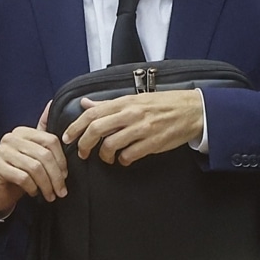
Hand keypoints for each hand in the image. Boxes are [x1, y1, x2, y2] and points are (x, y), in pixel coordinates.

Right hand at [0, 102, 67, 213]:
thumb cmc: (19, 171)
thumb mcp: (34, 152)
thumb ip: (44, 133)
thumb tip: (52, 103)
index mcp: (22, 132)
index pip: (50, 141)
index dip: (61, 160)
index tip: (65, 175)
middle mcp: (10, 138)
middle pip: (44, 155)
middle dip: (56, 176)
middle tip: (61, 191)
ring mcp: (2, 151)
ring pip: (34, 168)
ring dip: (46, 185)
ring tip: (50, 195)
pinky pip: (23, 177)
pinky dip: (32, 188)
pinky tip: (34, 193)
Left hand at [61, 90, 202, 165]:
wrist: (192, 110)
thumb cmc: (162, 104)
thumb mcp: (134, 99)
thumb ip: (108, 104)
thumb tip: (84, 103)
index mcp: (124, 102)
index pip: (92, 113)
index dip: (76, 126)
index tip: (67, 137)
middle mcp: (131, 114)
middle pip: (97, 129)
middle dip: (84, 143)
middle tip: (82, 152)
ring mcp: (142, 129)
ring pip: (111, 144)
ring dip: (104, 155)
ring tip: (107, 157)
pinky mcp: (153, 142)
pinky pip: (129, 155)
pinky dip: (122, 160)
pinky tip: (124, 159)